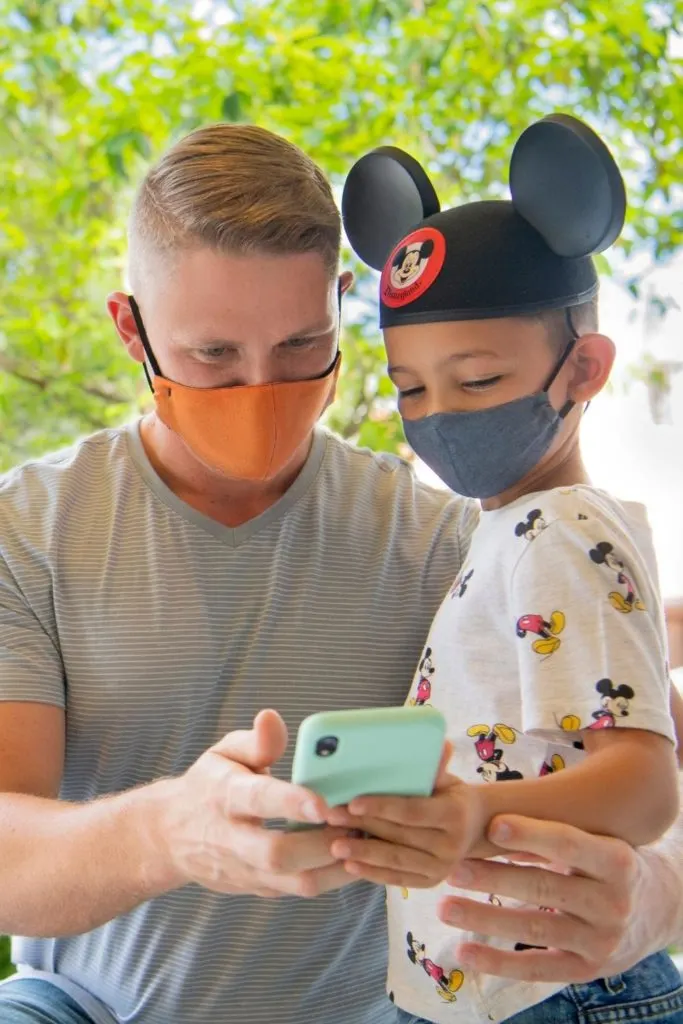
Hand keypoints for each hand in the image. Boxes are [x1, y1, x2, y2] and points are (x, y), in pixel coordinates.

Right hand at [155, 709, 351, 898]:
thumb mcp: (224, 753)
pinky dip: (333, 877)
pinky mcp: (260, 889)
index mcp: (225, 796)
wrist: (171, 836)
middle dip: (321, 842)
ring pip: (294, 881)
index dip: (292, 803)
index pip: (258, 800)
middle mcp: (233, 839)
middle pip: (276, 854)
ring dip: (336, 865)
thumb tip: (271, 718)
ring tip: (367, 840)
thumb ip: (255, 741)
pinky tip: (357, 855)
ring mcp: (246, 870)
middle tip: (357, 823)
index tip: (325, 803)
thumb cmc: (208, 786)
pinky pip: (300, 890)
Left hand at [326, 770, 486, 888]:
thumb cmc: (452, 796)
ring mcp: (442, 868)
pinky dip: (372, 872)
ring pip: (396, 860)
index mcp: (454, 814)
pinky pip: (397, 878)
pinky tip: (349, 864)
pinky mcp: (430, 883)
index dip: (381, 807)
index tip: (353, 802)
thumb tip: (437, 742)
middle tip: (332, 817)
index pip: (412, 810)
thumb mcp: (447, 780)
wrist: (476, 829)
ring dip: (362, 853)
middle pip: (399, 835)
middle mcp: (451, 845)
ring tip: (334, 845)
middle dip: (363, 826)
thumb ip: (434, 768)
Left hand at [437, 814, 657, 982]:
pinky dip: (497, 961)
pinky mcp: (586, 970)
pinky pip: (536, 968)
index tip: (493, 825)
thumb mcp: (597, 841)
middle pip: (544, 888)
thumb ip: (553, 837)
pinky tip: (464, 951)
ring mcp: (601, 941)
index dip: (532, 834)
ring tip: (445, 907)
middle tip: (454, 869)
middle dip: (494, 879)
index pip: (570, 844)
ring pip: (533, 928)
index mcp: (616, 861)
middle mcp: (613, 903)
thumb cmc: (607, 864)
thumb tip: (492, 824)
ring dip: (484, 919)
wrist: (656, 910)